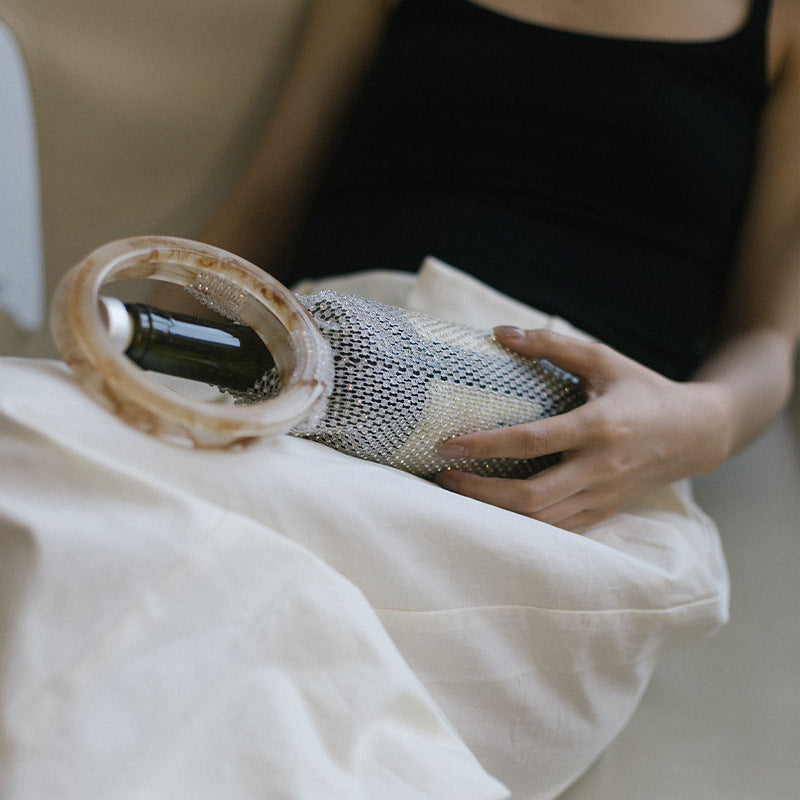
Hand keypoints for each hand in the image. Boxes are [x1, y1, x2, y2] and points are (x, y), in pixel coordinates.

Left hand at [434, 326, 731, 530]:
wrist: (696, 434)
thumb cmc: (644, 390)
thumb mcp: (603, 359)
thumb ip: (552, 345)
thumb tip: (499, 332)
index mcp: (600, 426)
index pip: (533, 441)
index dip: (485, 445)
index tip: (447, 444)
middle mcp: (600, 467)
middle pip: (530, 495)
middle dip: (479, 491)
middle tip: (441, 476)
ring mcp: (603, 496)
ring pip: (540, 520)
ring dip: (492, 512)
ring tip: (457, 492)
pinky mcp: (603, 512)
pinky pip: (557, 529)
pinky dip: (521, 526)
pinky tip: (491, 512)